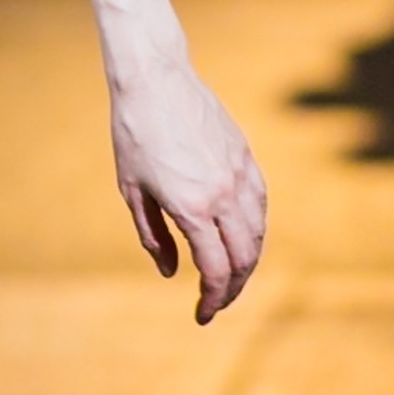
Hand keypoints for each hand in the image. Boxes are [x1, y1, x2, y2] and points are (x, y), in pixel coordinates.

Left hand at [108, 56, 266, 322]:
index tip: (201, 315)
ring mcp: (239, 174)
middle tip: (216, 302)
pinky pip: (260, 205)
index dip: (211, 300)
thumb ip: (153, 236)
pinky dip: (255, 230)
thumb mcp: (132, 191)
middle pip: (243, 259)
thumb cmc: (134, 134)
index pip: (214, 269)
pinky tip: (242, 239)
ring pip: (258, 234)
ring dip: (247, 263)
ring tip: (230, 276)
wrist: (154, 79)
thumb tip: (170, 274)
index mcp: (191, 207)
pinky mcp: (246, 157)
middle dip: (232, 289)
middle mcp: (223, 194)